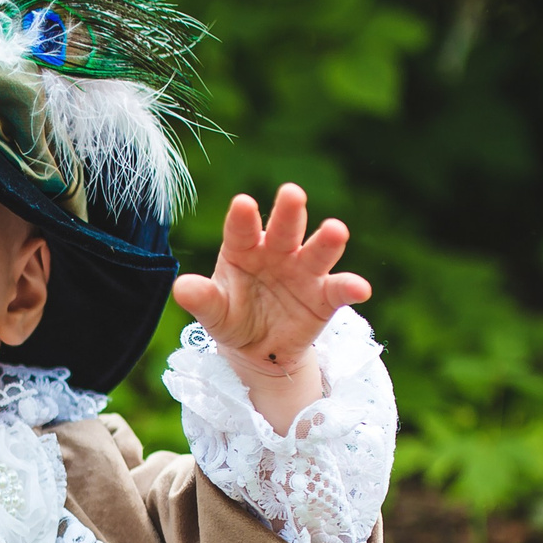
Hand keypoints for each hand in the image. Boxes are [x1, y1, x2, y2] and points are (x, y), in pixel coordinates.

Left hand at [172, 183, 371, 432]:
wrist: (258, 349)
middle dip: (289, 211)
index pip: (241, 230)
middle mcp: (276, 252)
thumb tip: (181, 288)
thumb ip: (202, 299)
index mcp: (243, 249)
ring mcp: (303, 271)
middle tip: (292, 193)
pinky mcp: (324, 296)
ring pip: (316, 251)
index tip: (243, 203)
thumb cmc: (233, 318)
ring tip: (336, 230)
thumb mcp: (214, 313)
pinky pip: (339, 289)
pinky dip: (350, 287)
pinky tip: (360, 289)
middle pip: (284, 228)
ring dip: (327, 240)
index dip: (243, 217)